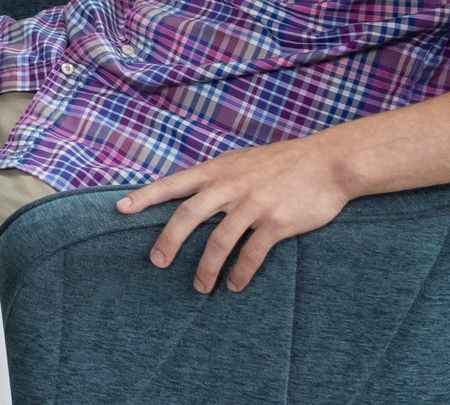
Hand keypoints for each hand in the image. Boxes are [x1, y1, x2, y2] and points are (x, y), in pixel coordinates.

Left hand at [116, 136, 356, 291]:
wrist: (327, 162)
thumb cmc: (282, 163)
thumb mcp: (241, 161)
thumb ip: (217, 177)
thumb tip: (192, 192)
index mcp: (218, 170)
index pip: (173, 184)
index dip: (146, 196)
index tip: (121, 209)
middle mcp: (230, 186)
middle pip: (188, 215)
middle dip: (168, 240)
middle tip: (157, 262)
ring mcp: (253, 205)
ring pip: (219, 241)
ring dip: (207, 268)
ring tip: (200, 287)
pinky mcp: (276, 223)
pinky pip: (252, 253)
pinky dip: (240, 272)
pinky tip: (234, 285)